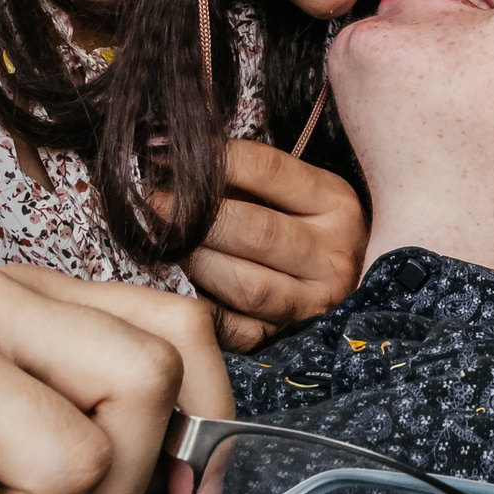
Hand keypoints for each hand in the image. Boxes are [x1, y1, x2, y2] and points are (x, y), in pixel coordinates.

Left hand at [178, 139, 367, 351]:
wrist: (342, 282)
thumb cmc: (301, 226)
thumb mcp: (293, 191)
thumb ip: (243, 172)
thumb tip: (169, 154)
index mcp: (336, 204)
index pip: (267, 170)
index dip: (212, 161)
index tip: (166, 158)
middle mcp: (333, 255)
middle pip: (255, 230)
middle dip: (194, 216)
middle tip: (151, 205)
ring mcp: (314, 303)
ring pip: (246, 284)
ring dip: (194, 262)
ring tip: (162, 244)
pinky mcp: (288, 338)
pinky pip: (237, 330)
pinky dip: (202, 310)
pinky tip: (177, 288)